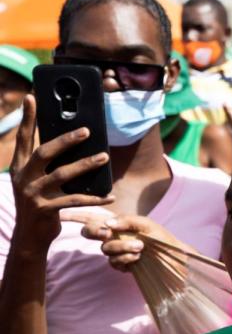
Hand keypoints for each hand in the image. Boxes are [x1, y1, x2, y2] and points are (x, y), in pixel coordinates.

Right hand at [9, 96, 113, 248]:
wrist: (31, 236)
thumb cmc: (41, 202)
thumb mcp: (38, 181)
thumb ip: (49, 164)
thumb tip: (72, 141)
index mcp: (20, 167)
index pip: (23, 138)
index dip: (27, 118)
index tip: (32, 97)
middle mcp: (23, 178)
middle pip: (44, 152)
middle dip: (65, 140)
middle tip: (87, 130)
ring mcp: (33, 194)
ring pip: (62, 174)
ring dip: (86, 165)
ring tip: (104, 157)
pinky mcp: (45, 210)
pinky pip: (75, 200)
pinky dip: (95, 198)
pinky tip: (110, 195)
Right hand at [60, 213, 180, 272]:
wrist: (176, 258)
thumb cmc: (162, 237)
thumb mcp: (146, 224)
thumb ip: (126, 221)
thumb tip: (106, 224)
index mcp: (117, 223)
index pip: (92, 217)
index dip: (75, 215)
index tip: (66, 214)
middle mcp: (113, 236)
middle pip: (90, 233)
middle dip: (96, 233)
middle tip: (108, 233)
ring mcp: (116, 252)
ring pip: (105, 249)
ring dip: (121, 248)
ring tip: (140, 247)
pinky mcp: (121, 265)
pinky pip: (113, 263)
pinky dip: (125, 259)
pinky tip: (138, 258)